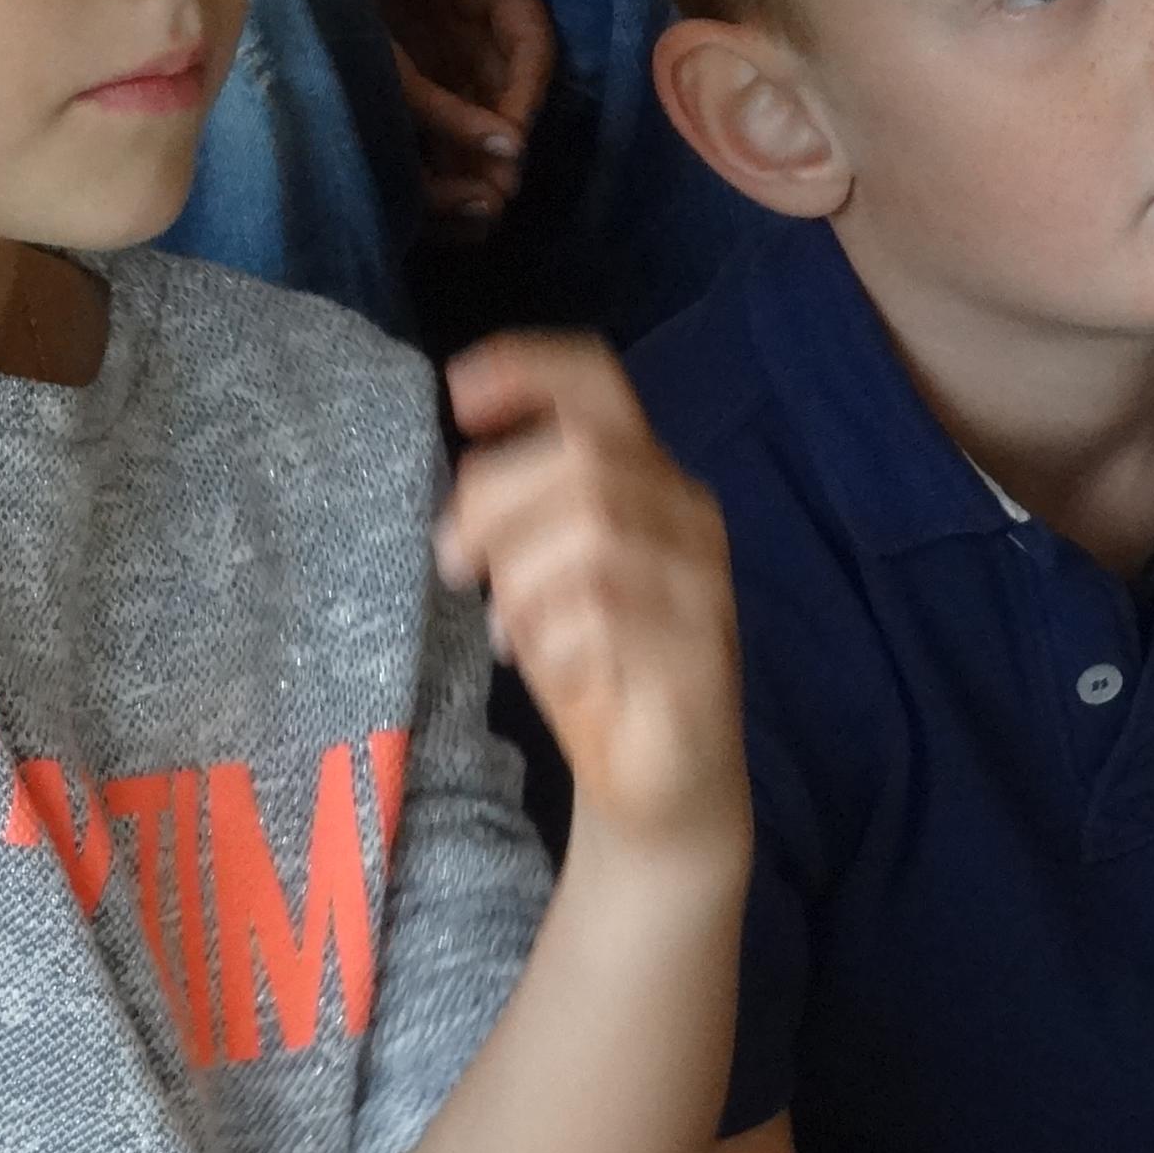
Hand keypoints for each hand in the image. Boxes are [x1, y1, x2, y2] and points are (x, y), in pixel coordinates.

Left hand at [434, 333, 743, 857]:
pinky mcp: (698, 647)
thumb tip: (465, 474)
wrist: (666, 784)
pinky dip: (552, 637)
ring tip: (510, 627)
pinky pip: (606, 612)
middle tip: (453, 563)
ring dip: (522, 578)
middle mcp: (686, 512)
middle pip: (582, 455)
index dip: (529, 368)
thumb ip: (521, 516)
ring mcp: (700, 579)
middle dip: (496, 501)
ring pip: (593, 528)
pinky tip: (546, 665)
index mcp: (648, 478)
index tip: (459, 392)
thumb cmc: (598, 664)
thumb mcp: (545, 575)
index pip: (598, 382)